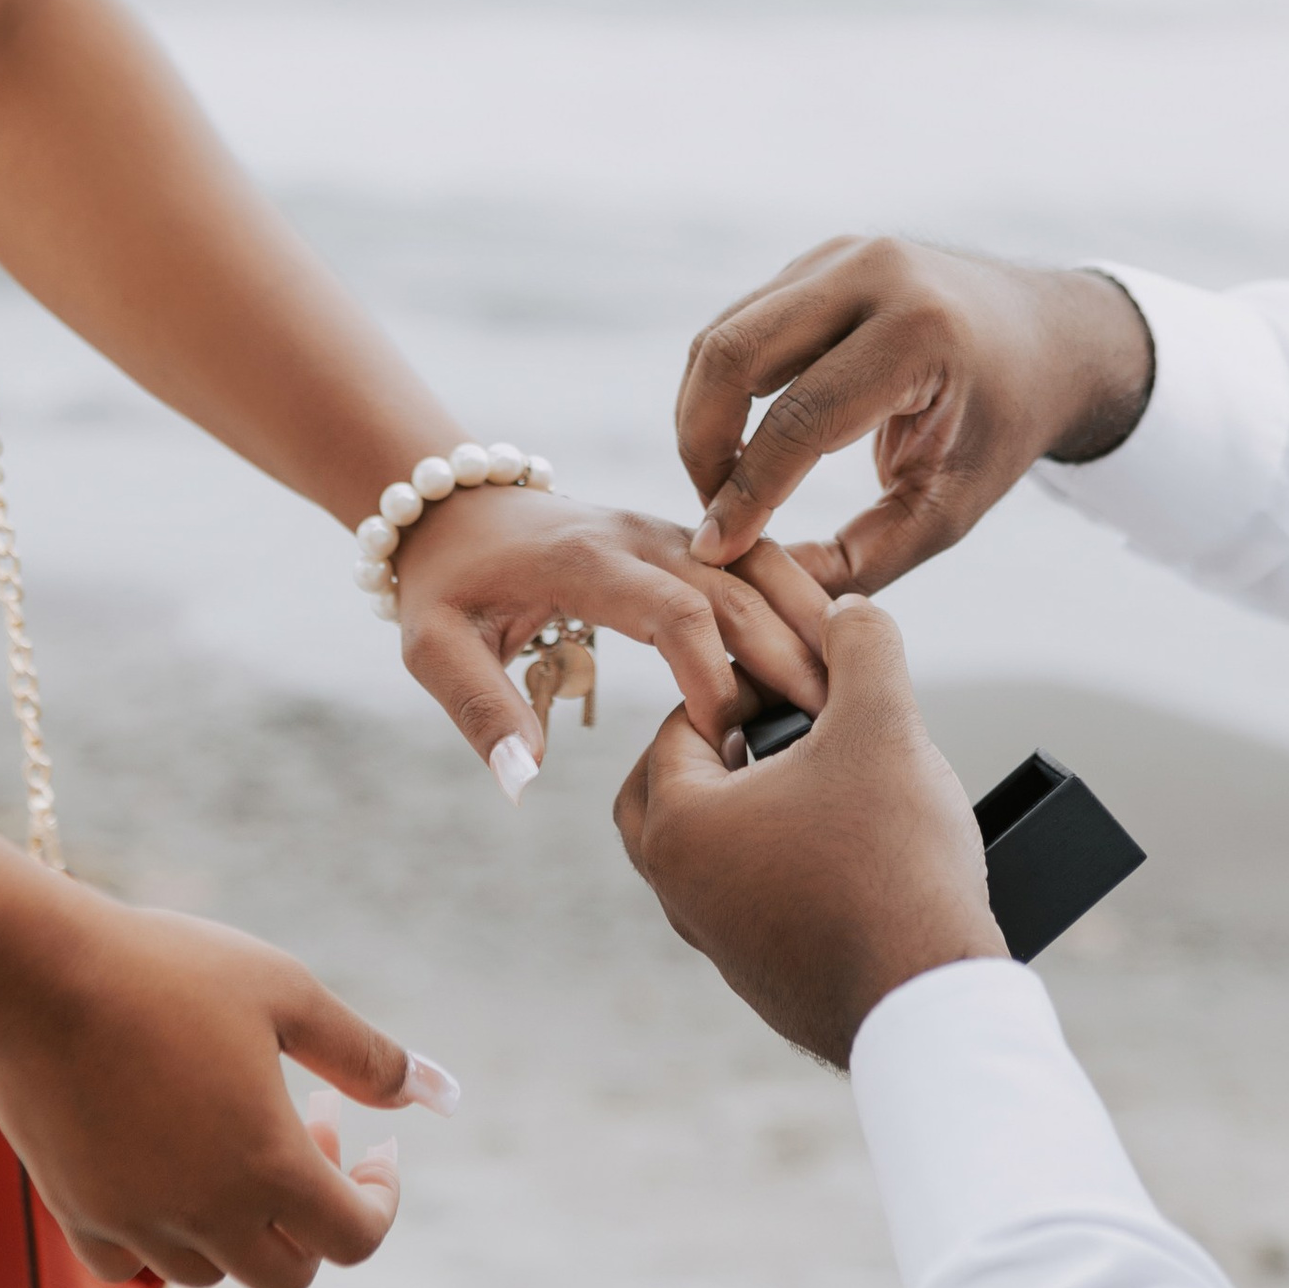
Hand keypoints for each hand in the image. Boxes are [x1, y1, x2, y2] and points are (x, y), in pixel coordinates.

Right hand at [0, 881, 432, 1287]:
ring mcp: (134, 1221)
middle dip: (314, 1216)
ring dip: (241, 1224)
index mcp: (268, 1167)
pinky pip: (131, 1263)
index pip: (355, 1239)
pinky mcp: (75, 1211)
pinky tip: (165, 1168)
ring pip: (211, 1272)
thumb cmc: (169, 970)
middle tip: (305, 1130)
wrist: (36, 971)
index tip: (378, 1149)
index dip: (380, 1200)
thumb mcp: (287, 993)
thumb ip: (364, 1054)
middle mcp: (203, 1214)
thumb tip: (429, 1093)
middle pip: (287, 1273)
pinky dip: (162, 1236)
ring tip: (234, 1135)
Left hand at [387, 482, 832, 784]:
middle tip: (834, 729)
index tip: (730, 742)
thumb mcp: (433, 646)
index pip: (674, 613)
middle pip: (738, 589)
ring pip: (764, 565)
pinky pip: (761, 560)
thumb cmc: (447, 585)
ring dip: (809, 624)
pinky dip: (801, 603)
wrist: (455, 508)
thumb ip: (479, 707)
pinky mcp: (691, 540)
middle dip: (788, 658)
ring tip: (855, 693)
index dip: (714, 675)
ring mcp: (672, 532)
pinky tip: (839, 655)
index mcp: (586, 562)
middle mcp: (641, 537)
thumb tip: (523, 779)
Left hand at [613, 594, 1000, 1066]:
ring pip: (711, 855)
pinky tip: (845, 849)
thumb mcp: (882, 724)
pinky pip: (753, 905)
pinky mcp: (766, 982)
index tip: (792, 676)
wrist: (930, 998)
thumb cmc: (891, 859)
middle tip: (772, 725)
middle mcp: (679, 891)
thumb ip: (861, 645)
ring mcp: (720, 945)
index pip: (679, 724)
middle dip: (715, 750)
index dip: (737, 685)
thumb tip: (850, 612)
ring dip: (752, 811)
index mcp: (678, 824)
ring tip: (818, 780)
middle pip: (667, 795)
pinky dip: (782, 866)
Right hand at [677, 240, 1154, 591]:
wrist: (1047, 339)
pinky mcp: (818, 259)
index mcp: (921, 332)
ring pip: (724, 334)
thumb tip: (772, 588)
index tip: (715, 550)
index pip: (801, 418)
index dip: (746, 492)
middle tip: (711, 510)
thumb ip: (866, 558)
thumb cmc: (1002, 428)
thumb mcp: (949, 507)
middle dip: (701, 442)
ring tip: (722, 484)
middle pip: (735, 354)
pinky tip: (739, 443)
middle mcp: (874, 274)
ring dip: (702, 414)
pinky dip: (724, 387)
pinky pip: (741, 323)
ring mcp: (840, 254)